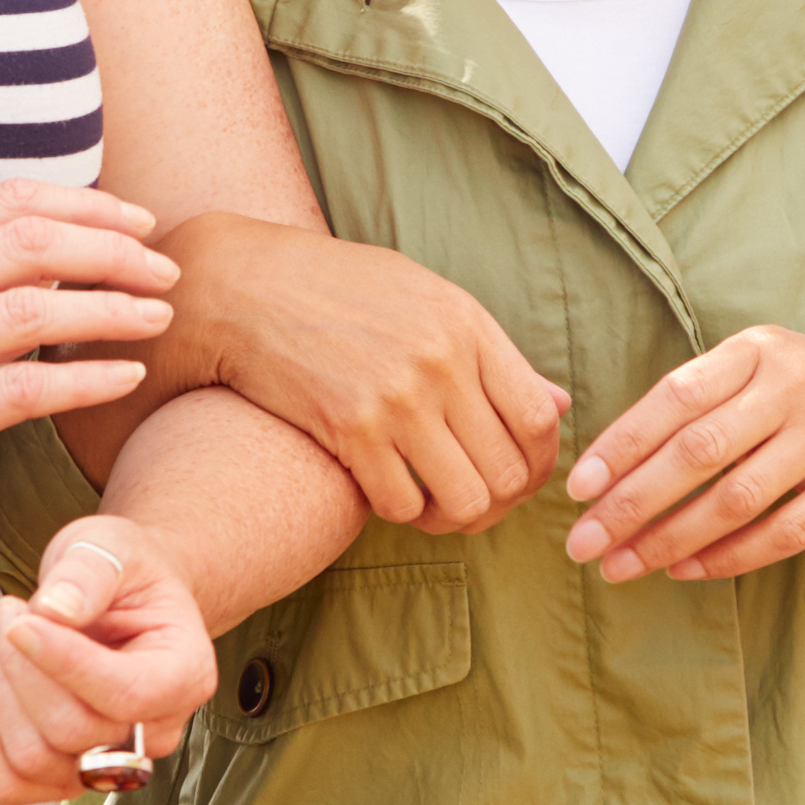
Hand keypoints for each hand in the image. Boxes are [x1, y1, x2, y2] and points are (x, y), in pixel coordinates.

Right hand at [0, 183, 182, 549]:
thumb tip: (46, 265)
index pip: (5, 204)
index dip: (84, 204)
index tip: (136, 220)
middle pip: (31, 242)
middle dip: (113, 249)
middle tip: (164, 270)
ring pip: (33, 308)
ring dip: (111, 309)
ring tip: (159, 317)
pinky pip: (20, 389)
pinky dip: (83, 378)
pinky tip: (125, 377)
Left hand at [0, 513, 218, 804]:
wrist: (123, 599)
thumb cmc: (122, 573)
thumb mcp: (111, 548)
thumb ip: (87, 574)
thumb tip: (55, 610)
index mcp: (185, 674)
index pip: (126, 695)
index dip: (64, 662)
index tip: (21, 620)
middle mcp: (155, 731)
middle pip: (73, 731)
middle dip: (24, 668)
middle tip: (14, 613)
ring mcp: (109, 763)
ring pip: (34, 760)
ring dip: (0, 696)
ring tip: (7, 638)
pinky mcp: (65, 775)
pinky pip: (6, 783)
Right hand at [169, 213, 573, 530]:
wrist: (244, 286)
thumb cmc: (338, 291)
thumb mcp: (426, 300)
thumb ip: (493, 355)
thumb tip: (560, 405)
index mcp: (468, 326)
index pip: (540, 420)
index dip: (540, 466)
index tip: (519, 477)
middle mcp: (441, 364)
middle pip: (508, 471)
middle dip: (499, 503)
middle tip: (473, 502)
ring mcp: (396, 399)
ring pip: (464, 500)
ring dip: (453, 517)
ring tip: (433, 505)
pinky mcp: (348, 430)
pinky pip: (401, 505)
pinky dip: (401, 511)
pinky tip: (386, 490)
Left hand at [564, 327, 804, 583]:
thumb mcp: (764, 366)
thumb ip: (701, 398)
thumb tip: (610, 464)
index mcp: (759, 348)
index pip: (676, 396)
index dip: (623, 445)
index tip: (579, 487)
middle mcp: (796, 385)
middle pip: (699, 452)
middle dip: (632, 503)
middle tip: (584, 543)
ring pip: (737, 499)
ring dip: (670, 539)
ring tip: (622, 566)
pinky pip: (783, 532)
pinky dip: (727, 557)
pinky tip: (683, 570)